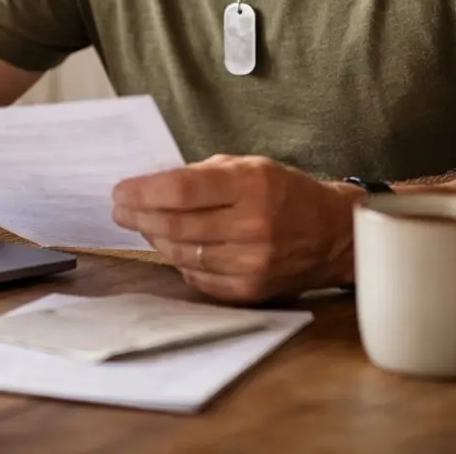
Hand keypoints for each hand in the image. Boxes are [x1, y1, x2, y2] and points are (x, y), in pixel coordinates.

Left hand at [111, 154, 358, 303]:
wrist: (334, 234)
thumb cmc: (287, 193)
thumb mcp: (249, 166)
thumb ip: (202, 174)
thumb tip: (152, 185)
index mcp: (251, 186)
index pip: (181, 190)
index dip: (143, 191)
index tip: (121, 190)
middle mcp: (252, 226)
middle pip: (175, 224)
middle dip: (138, 215)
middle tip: (120, 208)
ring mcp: (251, 263)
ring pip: (181, 253)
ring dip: (154, 238)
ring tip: (142, 224)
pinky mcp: (250, 289)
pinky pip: (197, 277)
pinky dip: (179, 261)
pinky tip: (172, 246)